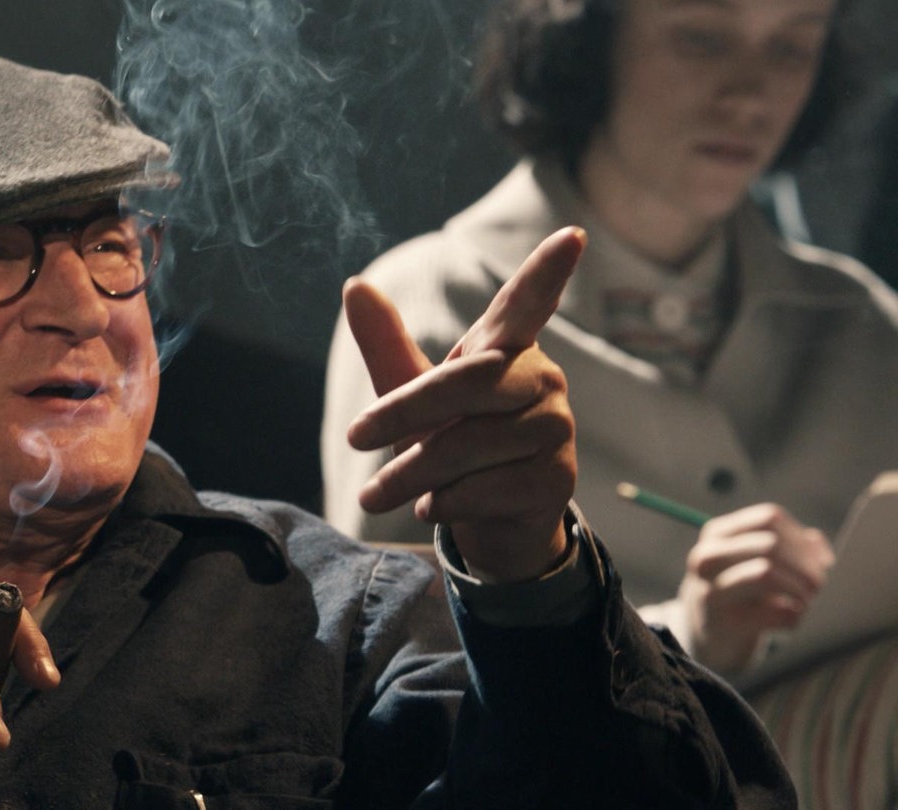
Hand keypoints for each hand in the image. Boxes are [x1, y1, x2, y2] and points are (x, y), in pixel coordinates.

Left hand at [343, 227, 584, 581]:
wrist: (487, 524)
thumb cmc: (448, 445)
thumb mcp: (410, 395)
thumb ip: (385, 344)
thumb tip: (353, 284)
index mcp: (504, 349)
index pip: (525, 306)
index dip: (546, 273)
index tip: (572, 237)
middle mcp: (540, 380)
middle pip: (467, 385)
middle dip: (403, 413)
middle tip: (352, 439)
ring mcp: (555, 428)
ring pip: (469, 446)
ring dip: (412, 474)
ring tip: (382, 493)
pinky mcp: (558, 478)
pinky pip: (486, 488)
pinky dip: (445, 503)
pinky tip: (434, 507)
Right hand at [678, 503, 833, 673]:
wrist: (711, 637)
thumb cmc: (745, 594)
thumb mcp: (759, 563)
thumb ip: (793, 549)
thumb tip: (823, 556)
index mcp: (718, 533)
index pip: (769, 518)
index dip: (802, 539)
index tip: (822, 562)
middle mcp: (706, 556)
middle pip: (770, 545)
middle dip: (805, 567)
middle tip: (820, 587)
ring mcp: (708, 589)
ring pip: (765, 573)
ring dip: (799, 590)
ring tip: (808, 603)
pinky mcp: (719, 622)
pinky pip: (769, 614)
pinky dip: (792, 618)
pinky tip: (791, 622)